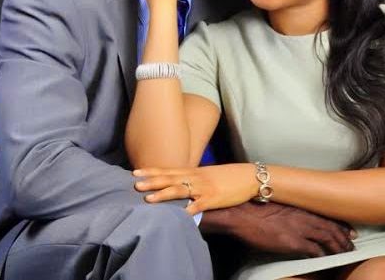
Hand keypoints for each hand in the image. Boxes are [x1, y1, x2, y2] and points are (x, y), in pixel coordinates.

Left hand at [133, 164, 256, 214]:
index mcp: (194, 171)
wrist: (249, 176)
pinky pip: (198, 205)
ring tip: (148, 198)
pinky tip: (178, 214)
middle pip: (170, 178)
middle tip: (134, 183)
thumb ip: (192, 177)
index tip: (136, 171)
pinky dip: (188, 209)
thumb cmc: (228, 176)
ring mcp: (204, 188)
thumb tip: (178, 182)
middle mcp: (196, 177)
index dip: (152, 171)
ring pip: (180, 190)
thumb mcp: (207, 174)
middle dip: (152, 181)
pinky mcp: (213, 199)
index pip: (169, 170)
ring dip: (163, 194)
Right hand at [202, 201, 355, 256]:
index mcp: (300, 204)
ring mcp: (299, 228)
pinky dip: (323, 256)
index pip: (327, 213)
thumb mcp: (278, 203)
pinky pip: (314, 250)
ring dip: (338, 247)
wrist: (242, 213)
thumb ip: (291, 209)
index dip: (341, 223)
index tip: (349, 229)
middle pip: (331, 226)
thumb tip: (296, 216)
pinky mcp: (292, 242)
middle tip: (352, 244)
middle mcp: (304, 215)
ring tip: (345, 253)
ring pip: (327, 238)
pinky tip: (327, 260)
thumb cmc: (254, 206)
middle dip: (344, 237)